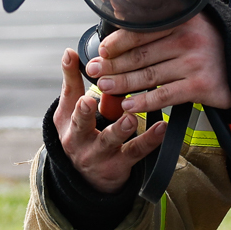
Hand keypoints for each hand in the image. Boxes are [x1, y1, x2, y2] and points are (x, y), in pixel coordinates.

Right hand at [54, 49, 166, 193]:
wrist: (88, 178)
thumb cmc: (80, 133)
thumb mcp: (70, 111)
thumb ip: (72, 82)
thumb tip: (69, 51)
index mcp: (69, 125)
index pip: (70, 107)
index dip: (74, 99)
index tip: (82, 95)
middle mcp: (81, 142)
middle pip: (82, 127)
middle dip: (86, 116)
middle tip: (93, 102)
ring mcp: (101, 155)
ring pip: (111, 141)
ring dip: (121, 128)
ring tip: (131, 117)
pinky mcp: (121, 164)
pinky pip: (137, 151)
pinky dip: (150, 139)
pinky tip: (161, 126)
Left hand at [85, 12, 230, 114]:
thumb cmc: (214, 47)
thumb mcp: (194, 25)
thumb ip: (165, 27)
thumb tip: (123, 37)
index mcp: (183, 19)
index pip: (142, 31)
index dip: (117, 42)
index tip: (102, 52)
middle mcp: (189, 38)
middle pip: (141, 55)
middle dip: (112, 65)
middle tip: (94, 72)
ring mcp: (195, 62)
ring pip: (148, 76)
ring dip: (122, 84)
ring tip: (105, 88)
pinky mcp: (199, 86)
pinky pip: (163, 95)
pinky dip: (143, 102)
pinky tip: (128, 106)